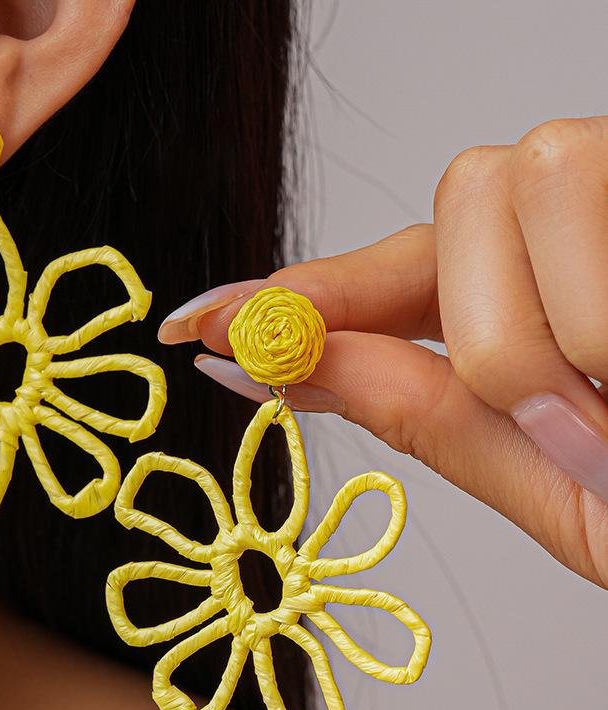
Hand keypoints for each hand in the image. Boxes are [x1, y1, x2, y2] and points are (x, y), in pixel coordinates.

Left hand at [158, 117, 607, 588]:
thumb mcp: (562, 488)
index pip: (380, 284)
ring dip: (547, 320)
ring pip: (512, 177)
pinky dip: (600, 299)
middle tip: (565, 421)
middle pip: (456, 197)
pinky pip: (591, 181)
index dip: (283, 298)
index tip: (187, 323)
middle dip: (483, 328)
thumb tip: (280, 365)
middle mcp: (585, 229)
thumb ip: (430, 417)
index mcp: (536, 310)